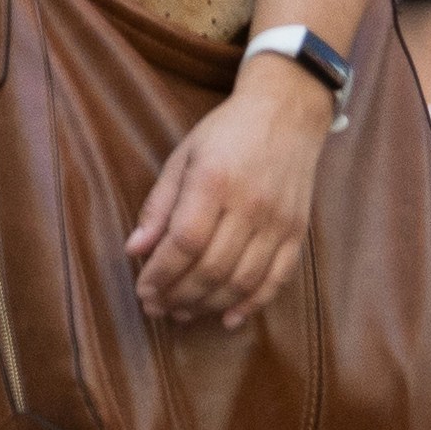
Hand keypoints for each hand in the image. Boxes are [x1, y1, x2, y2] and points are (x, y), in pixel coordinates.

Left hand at [125, 69, 325, 326]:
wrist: (286, 112)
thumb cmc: (226, 132)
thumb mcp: (183, 155)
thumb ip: (159, 205)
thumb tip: (133, 250)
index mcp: (214, 181)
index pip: (184, 242)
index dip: (160, 274)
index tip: (143, 291)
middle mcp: (250, 205)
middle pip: (212, 268)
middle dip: (179, 296)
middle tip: (158, 308)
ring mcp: (278, 222)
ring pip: (242, 281)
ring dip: (209, 305)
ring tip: (184, 313)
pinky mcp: (297, 232)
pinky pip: (276, 280)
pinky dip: (252, 304)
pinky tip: (228, 317)